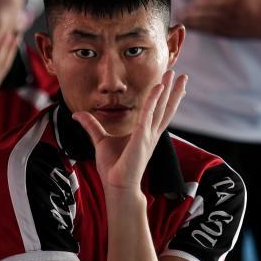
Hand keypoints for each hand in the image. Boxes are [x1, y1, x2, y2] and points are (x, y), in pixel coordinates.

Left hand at [72, 70, 187, 197]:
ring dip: (170, 91)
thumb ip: (92, 126)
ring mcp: (149, 135)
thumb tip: (78, 115)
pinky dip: (153, 100)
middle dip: (174, 91)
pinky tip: (158, 87)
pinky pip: (149, 115)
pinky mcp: (142, 138)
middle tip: (182, 76)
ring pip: (163, 108)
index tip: (172, 86)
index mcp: (145, 134)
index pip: (159, 113)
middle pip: (166, 108)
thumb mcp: (100, 140)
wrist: (117, 185)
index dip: (167, 99)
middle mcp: (151, 133)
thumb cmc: (112, 167)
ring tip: (177, 75)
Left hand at [178, 0, 260, 38]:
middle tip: (177, 14)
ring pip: (207, 25)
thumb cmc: (259, 1)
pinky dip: (201, 31)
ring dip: (193, 24)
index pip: (211, 4)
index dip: (197, 6)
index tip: (185, 7)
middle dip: (191, 16)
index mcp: (232, 2)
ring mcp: (229, 26)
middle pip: (206, 16)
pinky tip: (191, 29)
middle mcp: (229, 15)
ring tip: (180, 21)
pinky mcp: (230, 34)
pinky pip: (212, 32)